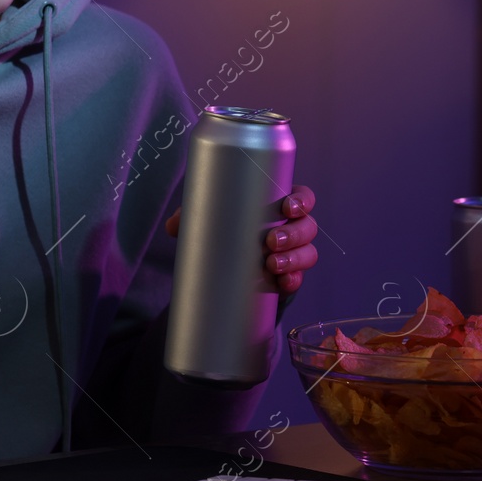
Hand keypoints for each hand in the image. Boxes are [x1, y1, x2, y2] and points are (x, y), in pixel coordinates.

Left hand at [166, 184, 317, 297]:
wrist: (232, 264)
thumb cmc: (230, 228)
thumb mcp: (214, 219)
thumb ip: (193, 217)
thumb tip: (173, 226)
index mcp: (280, 205)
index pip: (302, 198)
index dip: (301, 201)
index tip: (287, 208)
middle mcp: (293, 227)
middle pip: (308, 226)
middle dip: (294, 233)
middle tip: (271, 240)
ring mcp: (294, 253)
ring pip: (308, 252)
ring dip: (294, 258)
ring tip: (271, 264)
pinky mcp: (289, 276)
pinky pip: (299, 278)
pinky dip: (293, 280)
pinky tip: (283, 282)